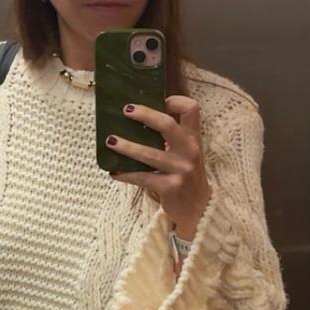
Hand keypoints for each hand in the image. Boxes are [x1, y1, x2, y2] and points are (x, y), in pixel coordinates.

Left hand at [107, 96, 210, 239]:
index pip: (192, 109)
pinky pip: (142, 177)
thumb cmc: (186, 176)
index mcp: (193, 138)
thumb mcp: (186, 154)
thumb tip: (136, 122)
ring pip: (149, 153)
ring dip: (127, 146)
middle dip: (145, 115)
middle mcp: (189, 151)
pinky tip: (114, 172)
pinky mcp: (170, 187)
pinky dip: (125, 174)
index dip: (175, 100)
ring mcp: (180, 170)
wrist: (198, 209)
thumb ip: (170, 139)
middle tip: (126, 110)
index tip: (159, 100)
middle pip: (167, 124)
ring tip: (110, 141)